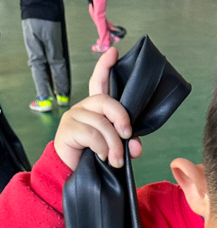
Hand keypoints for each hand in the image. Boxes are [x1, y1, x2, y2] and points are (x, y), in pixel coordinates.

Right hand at [54, 48, 141, 170]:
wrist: (71, 174)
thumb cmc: (94, 158)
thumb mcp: (115, 149)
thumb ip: (128, 144)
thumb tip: (136, 146)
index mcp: (97, 109)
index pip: (100, 82)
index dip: (106, 67)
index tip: (114, 52)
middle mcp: (85, 107)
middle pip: (106, 101)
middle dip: (122, 118)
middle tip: (127, 136)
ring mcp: (74, 116)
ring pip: (101, 123)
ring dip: (114, 144)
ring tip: (116, 160)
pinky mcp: (68, 129)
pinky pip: (91, 134)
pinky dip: (101, 148)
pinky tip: (102, 157)